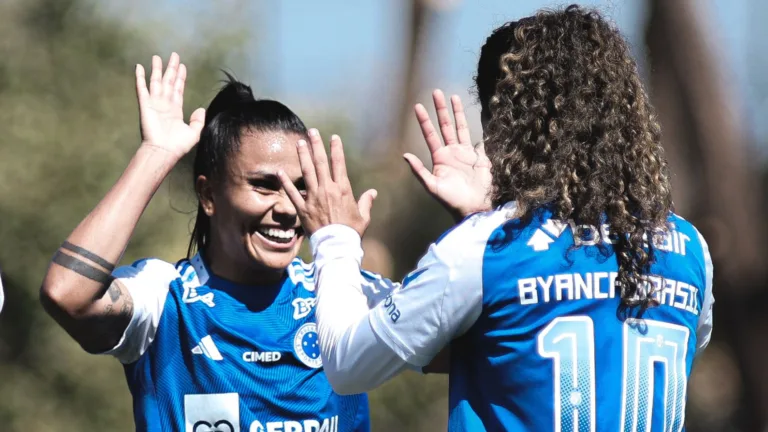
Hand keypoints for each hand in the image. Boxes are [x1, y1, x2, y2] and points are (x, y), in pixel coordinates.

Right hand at [135, 53, 205, 159]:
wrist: (163, 151)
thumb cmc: (177, 146)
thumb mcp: (194, 133)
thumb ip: (198, 120)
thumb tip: (201, 109)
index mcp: (176, 109)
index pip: (178, 88)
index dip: (180, 77)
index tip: (182, 65)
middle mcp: (165, 104)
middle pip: (168, 81)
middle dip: (171, 68)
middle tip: (174, 55)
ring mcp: (154, 103)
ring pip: (156, 81)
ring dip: (157, 69)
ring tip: (157, 57)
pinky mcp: (145, 105)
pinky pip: (142, 88)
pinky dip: (140, 77)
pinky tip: (139, 67)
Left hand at [278, 129, 376, 237]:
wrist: (337, 246)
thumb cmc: (351, 232)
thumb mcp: (363, 216)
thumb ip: (366, 202)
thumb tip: (373, 193)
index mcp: (342, 189)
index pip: (338, 164)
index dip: (336, 149)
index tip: (333, 137)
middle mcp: (327, 189)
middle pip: (320, 162)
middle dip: (316, 145)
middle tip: (312, 132)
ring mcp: (313, 198)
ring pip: (307, 172)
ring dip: (303, 156)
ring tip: (299, 143)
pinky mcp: (302, 208)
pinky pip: (292, 193)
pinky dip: (285, 182)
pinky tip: (280, 171)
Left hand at [406, 90, 491, 221]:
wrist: (474, 208)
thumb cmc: (452, 200)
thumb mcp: (432, 186)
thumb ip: (419, 170)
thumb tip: (405, 155)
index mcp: (440, 158)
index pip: (430, 135)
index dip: (424, 121)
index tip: (418, 106)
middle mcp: (452, 152)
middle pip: (445, 125)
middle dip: (440, 109)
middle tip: (436, 92)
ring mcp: (466, 153)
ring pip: (460, 127)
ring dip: (457, 113)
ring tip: (453, 96)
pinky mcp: (480, 156)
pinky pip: (479, 139)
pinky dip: (479, 128)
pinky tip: (479, 115)